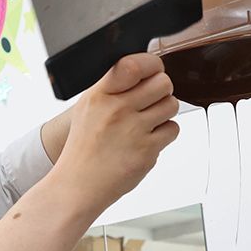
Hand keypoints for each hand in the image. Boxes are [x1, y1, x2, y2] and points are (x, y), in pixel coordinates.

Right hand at [51, 53, 179, 211]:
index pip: (135, 65)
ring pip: (172, 105)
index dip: (152, 66)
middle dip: (162, 91)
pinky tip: (147, 140)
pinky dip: (164, 135)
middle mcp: (117, 109)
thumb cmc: (84, 147)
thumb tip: (145, 72)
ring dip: (165, 112)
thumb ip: (113, 87)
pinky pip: (172, 130)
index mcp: (101, 94)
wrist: (78, 185)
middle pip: (163, 83)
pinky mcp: (147, 151)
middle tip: (151, 102)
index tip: (153, 72)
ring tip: (148, 122)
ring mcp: (133, 130)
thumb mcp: (88, 107)